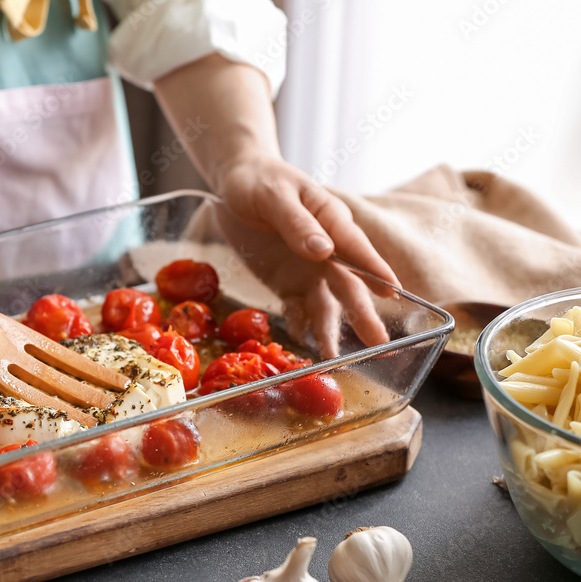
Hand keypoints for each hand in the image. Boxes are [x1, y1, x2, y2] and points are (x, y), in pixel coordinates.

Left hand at [215, 157, 397, 357]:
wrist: (235, 182)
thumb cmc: (259, 181)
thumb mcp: (274, 196)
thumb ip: (297, 223)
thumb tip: (323, 251)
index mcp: (331, 221)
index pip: (357, 249)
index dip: (374, 271)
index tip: (392, 293)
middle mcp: (327, 249)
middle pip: (348, 284)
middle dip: (362, 313)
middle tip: (379, 343)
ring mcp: (308, 269)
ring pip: (325, 303)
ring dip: (330, 329)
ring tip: (334, 356)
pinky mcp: (287, 282)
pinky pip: (297, 307)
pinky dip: (300, 324)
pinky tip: (303, 341)